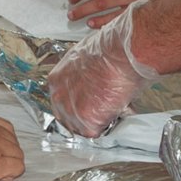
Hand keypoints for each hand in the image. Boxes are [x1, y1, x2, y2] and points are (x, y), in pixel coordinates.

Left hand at [48, 0, 159, 137]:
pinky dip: (111, 123)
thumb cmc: (111, 49)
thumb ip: (82, 73)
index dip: (79, 103)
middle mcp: (59, 96)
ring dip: (99, 120)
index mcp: (57, 79)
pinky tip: (119, 109)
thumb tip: (92, 80)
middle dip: (86, 116)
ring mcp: (72, 111)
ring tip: (114, 107)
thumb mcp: (85, 57)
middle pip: (68, 117)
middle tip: (103, 110)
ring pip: (84, 127)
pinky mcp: (88, 122)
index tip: (90, 104)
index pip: (63, 100)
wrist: (123, 53)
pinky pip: (99, 131)